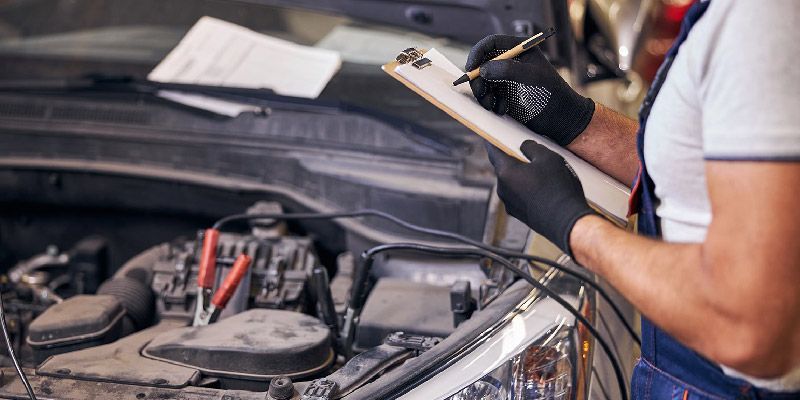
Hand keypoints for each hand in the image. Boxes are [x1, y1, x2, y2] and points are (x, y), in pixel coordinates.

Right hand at [466, 35, 594, 145]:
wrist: (560, 118)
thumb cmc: (552, 93)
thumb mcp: (531, 77)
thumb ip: (507, 70)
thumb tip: (483, 69)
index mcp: (519, 49)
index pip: (491, 44)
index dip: (477, 53)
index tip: (471, 67)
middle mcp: (510, 62)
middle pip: (481, 63)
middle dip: (477, 79)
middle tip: (480, 92)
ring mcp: (506, 78)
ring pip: (482, 82)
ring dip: (483, 94)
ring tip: (492, 105)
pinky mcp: (504, 94)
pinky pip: (488, 96)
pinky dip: (491, 103)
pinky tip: (503, 109)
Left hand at [486, 140, 595, 255]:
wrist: (567, 222)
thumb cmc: (557, 188)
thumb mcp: (548, 158)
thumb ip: (532, 148)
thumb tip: (525, 146)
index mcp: (505, 172)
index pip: (493, 152)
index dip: (493, 142)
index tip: (490, 136)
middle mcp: (503, 189)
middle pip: (504, 168)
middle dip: (514, 159)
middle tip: (528, 153)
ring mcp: (510, 204)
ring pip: (513, 183)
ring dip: (523, 176)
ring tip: (543, 172)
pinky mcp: (520, 214)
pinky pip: (521, 196)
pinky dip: (528, 189)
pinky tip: (545, 188)